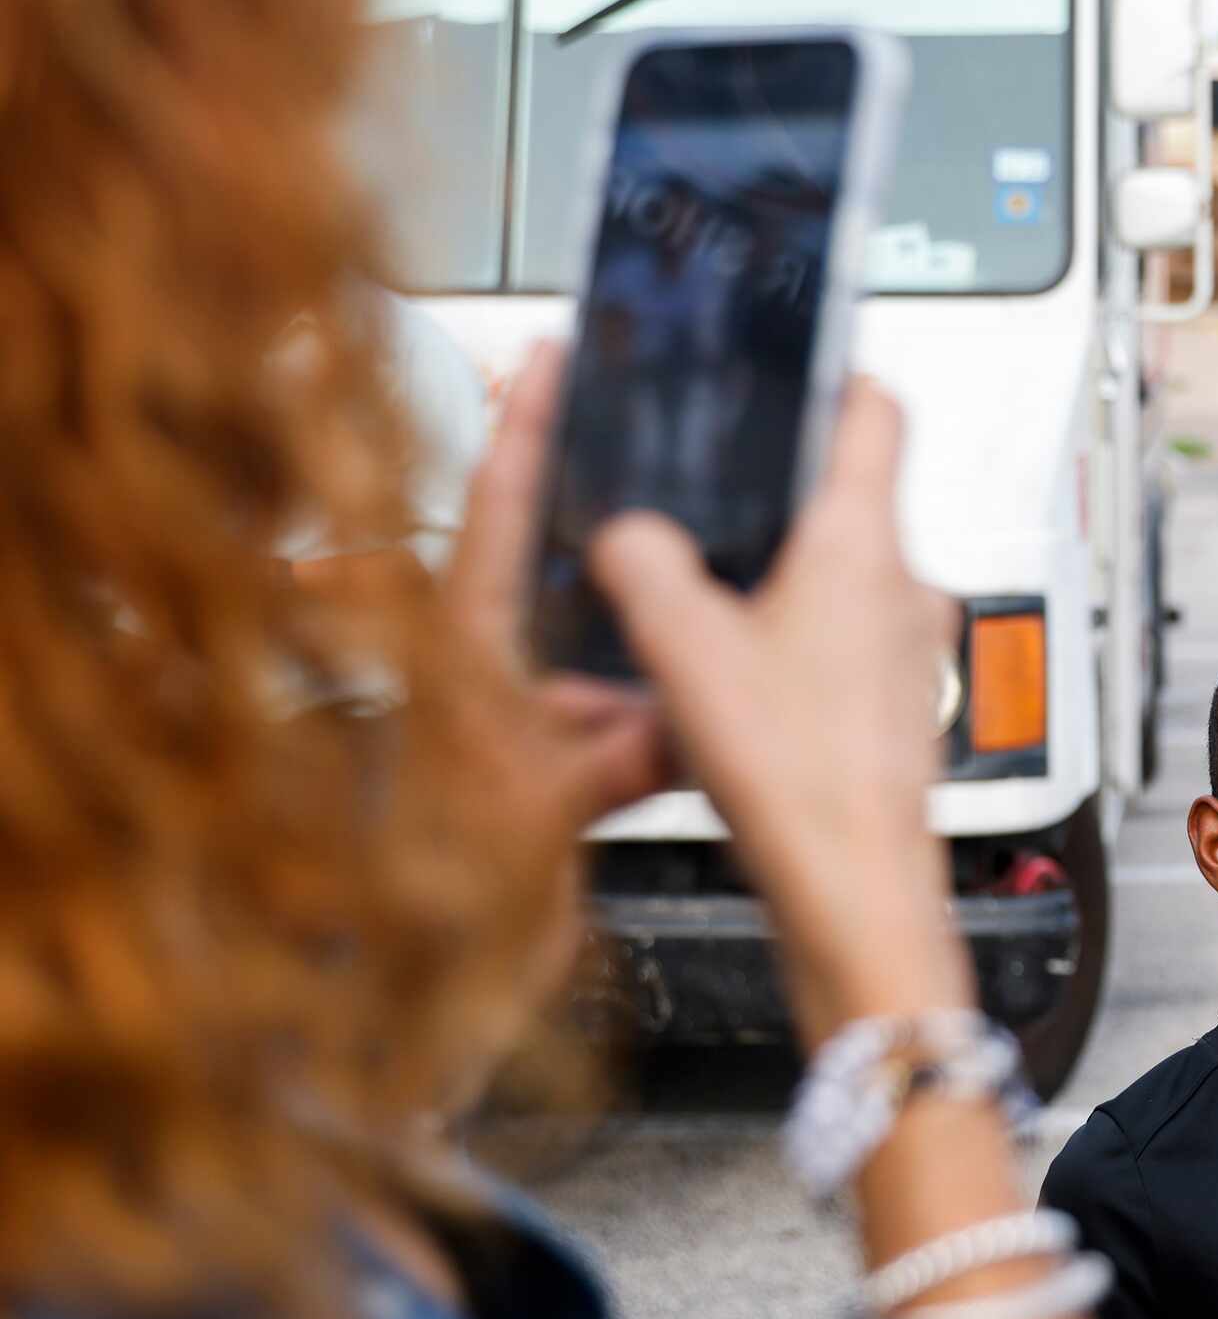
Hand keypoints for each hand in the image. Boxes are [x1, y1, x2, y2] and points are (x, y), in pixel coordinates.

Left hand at [441, 341, 671, 838]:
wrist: (418, 964)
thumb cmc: (445, 885)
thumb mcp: (542, 813)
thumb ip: (617, 760)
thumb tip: (690, 720)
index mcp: (461, 651)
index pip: (496, 509)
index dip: (526, 427)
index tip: (552, 354)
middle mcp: (476, 662)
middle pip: (535, 538)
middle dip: (585, 475)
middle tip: (638, 410)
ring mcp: (504, 702)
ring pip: (576, 609)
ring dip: (629, 573)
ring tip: (695, 529)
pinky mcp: (533, 746)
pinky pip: (605, 677)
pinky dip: (648, 659)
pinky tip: (698, 661)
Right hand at [585, 376, 971, 1042]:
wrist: (858, 891)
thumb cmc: (800, 777)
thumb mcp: (682, 648)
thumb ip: (642, 566)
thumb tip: (626, 535)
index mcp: (863, 542)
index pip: (877, 410)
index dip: (834, 378)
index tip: (795, 372)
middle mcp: (906, 586)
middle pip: (852, 498)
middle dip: (779, 499)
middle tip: (714, 502)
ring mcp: (912, 649)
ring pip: (848, 579)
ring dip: (784, 581)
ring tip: (711, 603)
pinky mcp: (900, 707)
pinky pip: (847, 647)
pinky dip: (797, 647)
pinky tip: (740, 685)